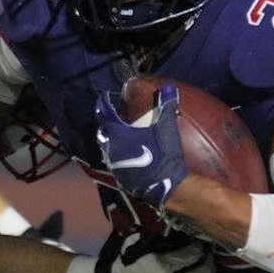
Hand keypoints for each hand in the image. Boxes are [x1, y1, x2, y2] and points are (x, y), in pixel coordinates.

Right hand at [91, 229, 214, 272]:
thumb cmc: (129, 259)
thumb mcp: (139, 241)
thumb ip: (159, 234)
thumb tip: (180, 225)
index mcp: (164, 264)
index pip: (193, 253)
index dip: (200, 245)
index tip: (201, 239)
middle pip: (202, 269)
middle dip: (208, 258)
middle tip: (208, 250)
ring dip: (209, 272)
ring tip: (208, 263)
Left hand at [95, 86, 188, 207]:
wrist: (164, 184)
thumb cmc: (162, 153)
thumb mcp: (166, 127)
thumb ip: (166, 106)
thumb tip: (169, 88)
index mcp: (118, 134)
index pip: (106, 114)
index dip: (104, 104)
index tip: (104, 98)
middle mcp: (111, 148)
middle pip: (104, 133)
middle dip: (106, 125)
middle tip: (112, 119)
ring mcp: (115, 164)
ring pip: (108, 149)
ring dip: (113, 141)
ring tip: (121, 137)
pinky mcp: (121, 177)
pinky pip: (116, 162)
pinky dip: (119, 155)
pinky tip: (128, 155)